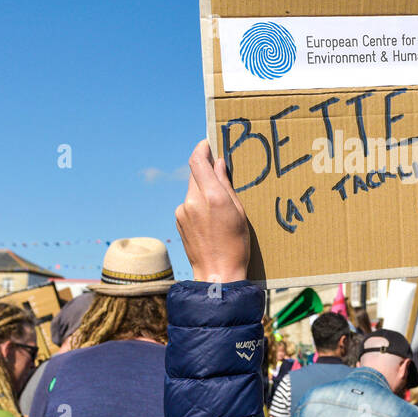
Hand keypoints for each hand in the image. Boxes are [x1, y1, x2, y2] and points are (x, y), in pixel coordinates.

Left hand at [175, 139, 249, 282]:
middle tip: (220, 171)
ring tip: (220, 206)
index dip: (202, 149)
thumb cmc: (235, 245)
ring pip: (193, 190)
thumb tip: (218, 163)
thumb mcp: (239, 212)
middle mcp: (193, 201)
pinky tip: (211, 219)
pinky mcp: (178, 221)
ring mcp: (182, 211)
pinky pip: (189, 204)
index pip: (198, 161)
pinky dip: (199, 203)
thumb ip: (226, 185)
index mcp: (211, 196)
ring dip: (203, 190)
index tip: (207, 143)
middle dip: (206, 170)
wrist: (217, 273)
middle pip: (195, 174)